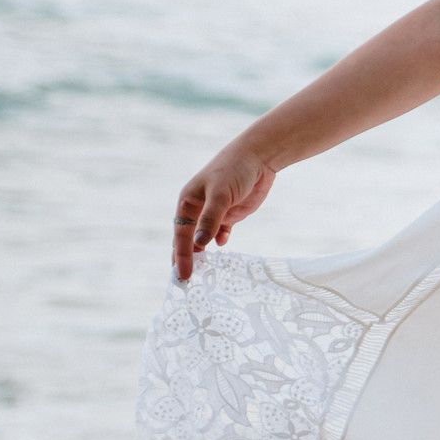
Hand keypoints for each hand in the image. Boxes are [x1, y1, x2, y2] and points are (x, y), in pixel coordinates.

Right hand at [171, 145, 277, 280]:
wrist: (258, 157)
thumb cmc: (234, 170)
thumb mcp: (221, 194)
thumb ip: (210, 219)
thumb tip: (199, 243)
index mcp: (187, 202)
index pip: (181, 235)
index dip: (181, 256)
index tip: (183, 275)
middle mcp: (197, 209)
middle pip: (188, 239)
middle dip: (187, 259)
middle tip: (186, 282)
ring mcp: (214, 213)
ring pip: (204, 238)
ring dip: (203, 253)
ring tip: (202, 274)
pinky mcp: (230, 214)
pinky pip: (221, 232)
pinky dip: (220, 240)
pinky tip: (223, 245)